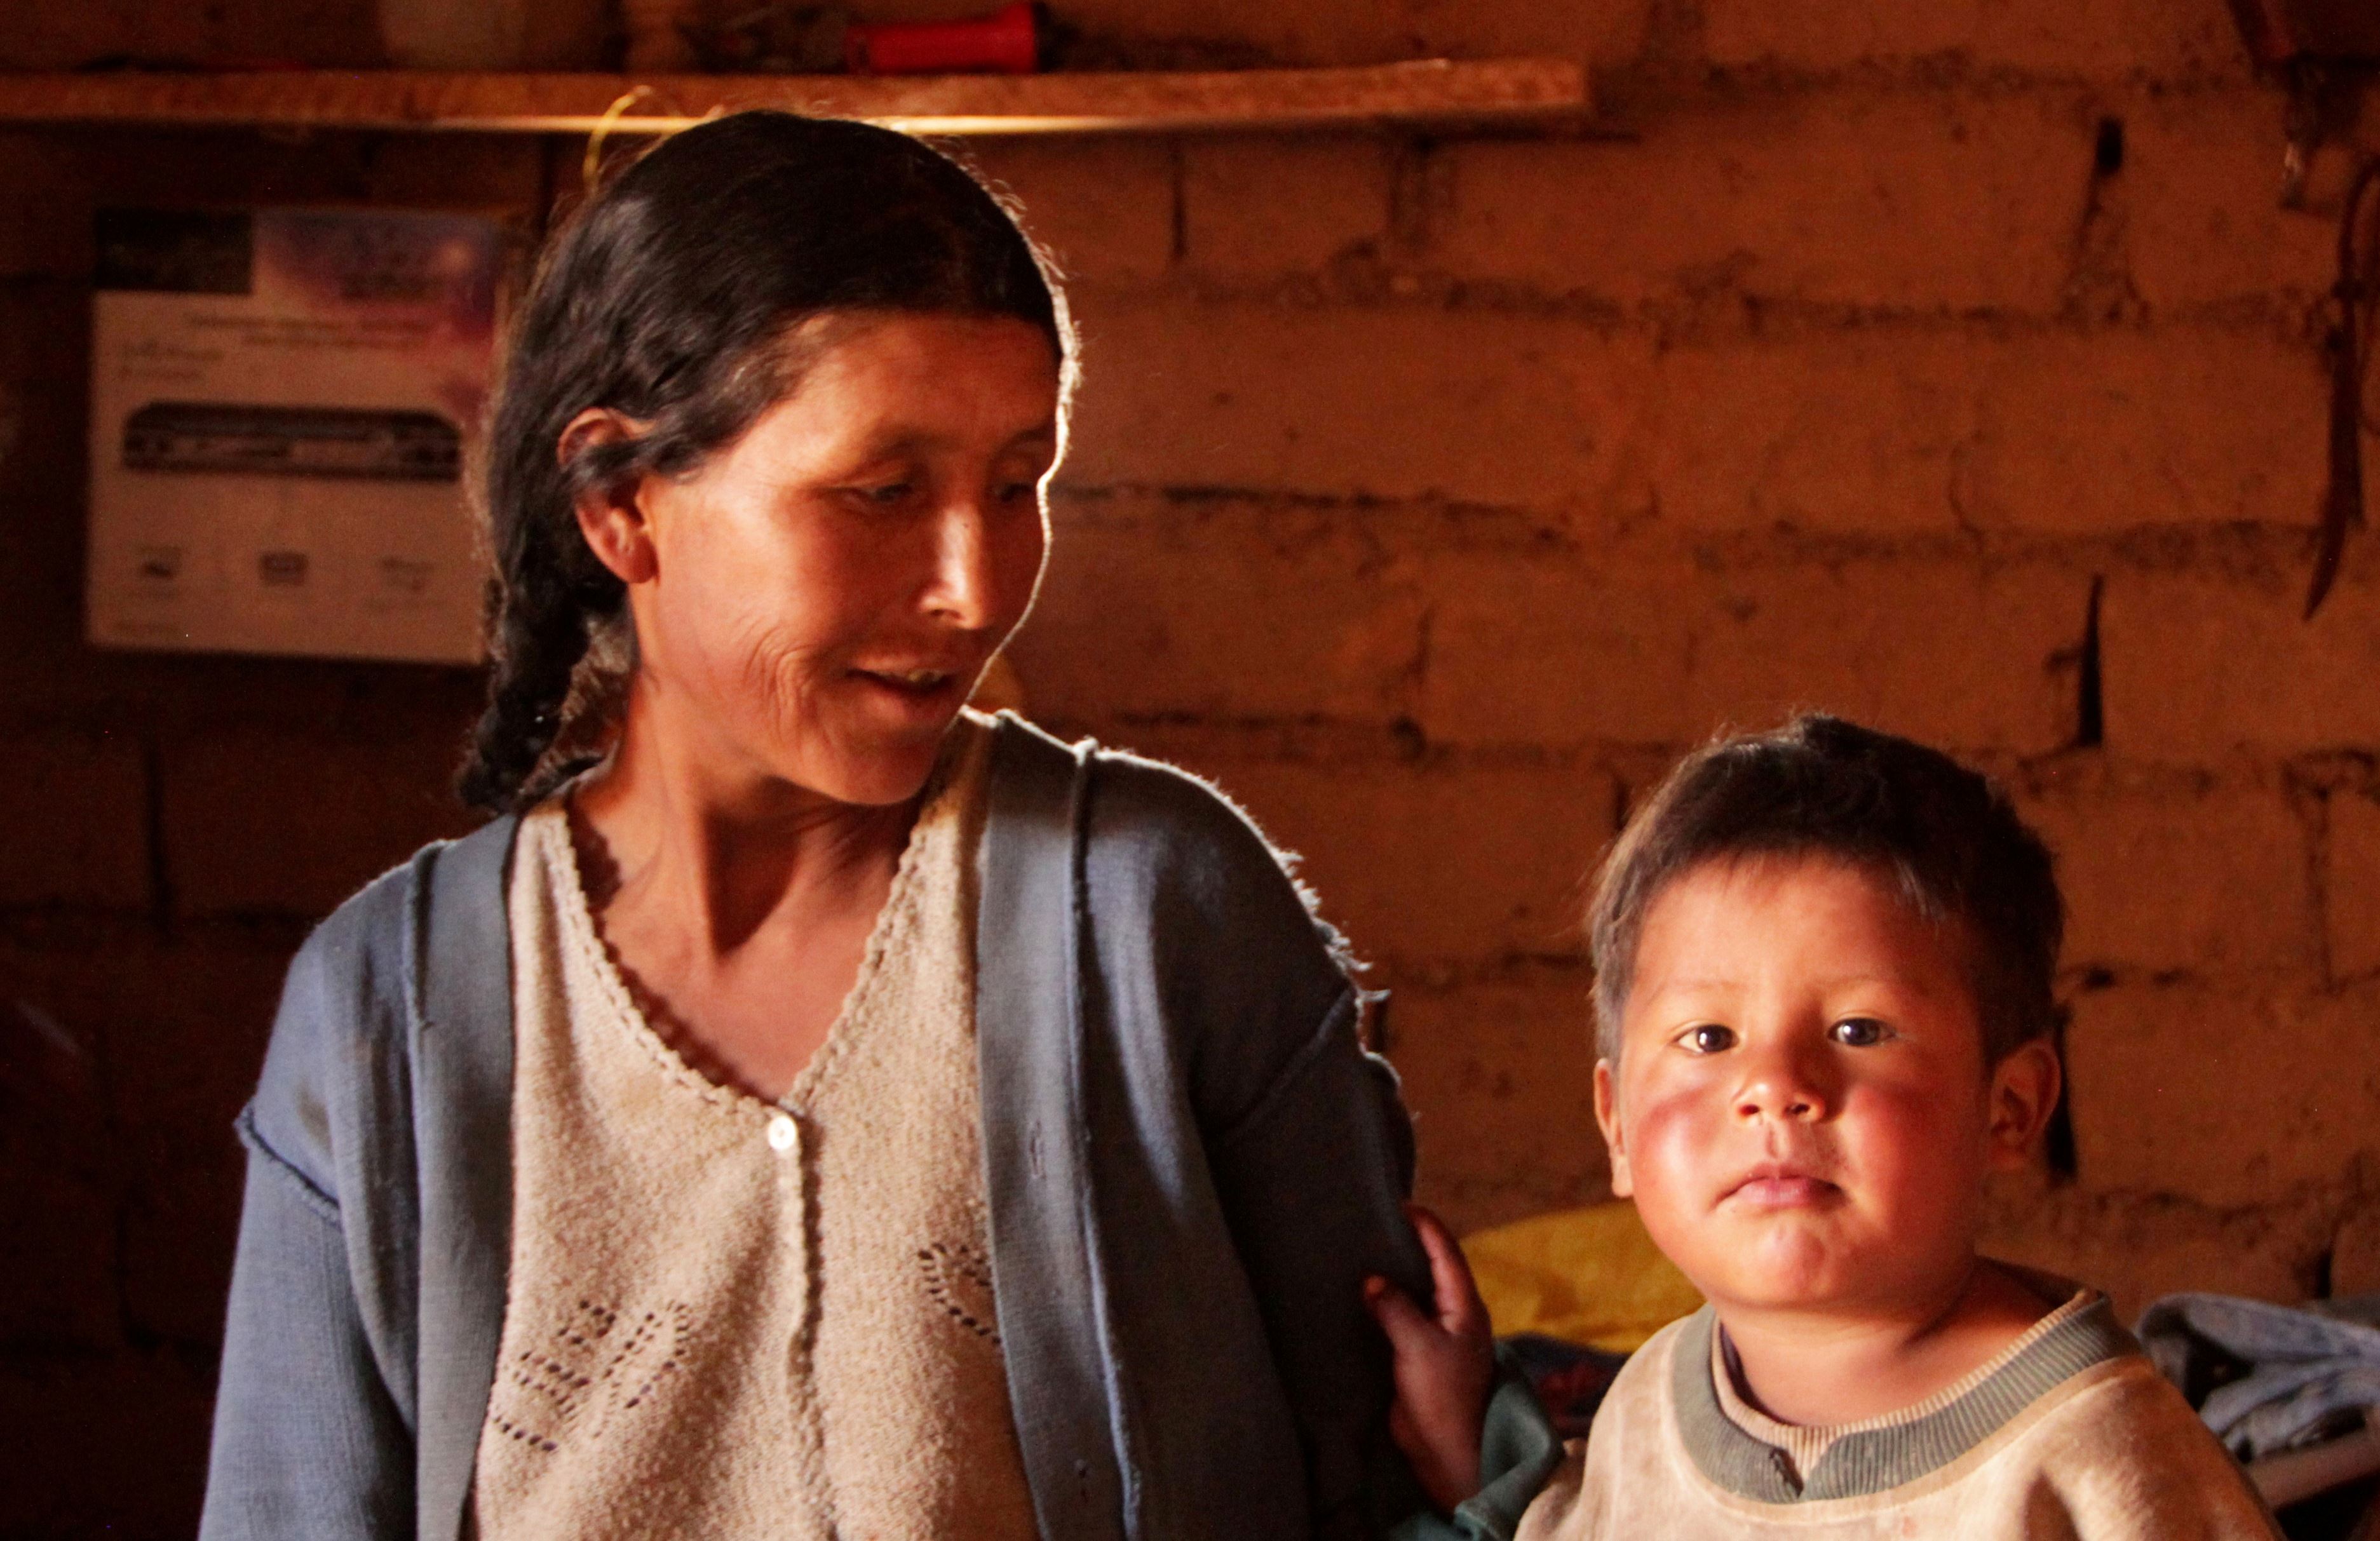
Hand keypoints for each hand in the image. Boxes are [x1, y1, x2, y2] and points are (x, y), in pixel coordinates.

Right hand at [1364, 1203, 1494, 1512]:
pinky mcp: (1418, 1352)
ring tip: (1361, 1249)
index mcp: (1464, 1306)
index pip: (1445, 1252)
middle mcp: (1453, 1313)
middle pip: (1430, 1266)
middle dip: (1405, 1242)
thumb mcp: (1418, 1346)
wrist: (1447, 1451)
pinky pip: (1400, 1315)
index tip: (1398, 1203)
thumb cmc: (1442, 1397)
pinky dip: (1383, 1300)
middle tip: (1373, 1220)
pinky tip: (1359, 1294)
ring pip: (1413, 1290)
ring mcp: (1436, 1333)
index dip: (1424, 1225)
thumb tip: (1371, 1280)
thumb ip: (1395, 1308)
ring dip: (1391, 1272)